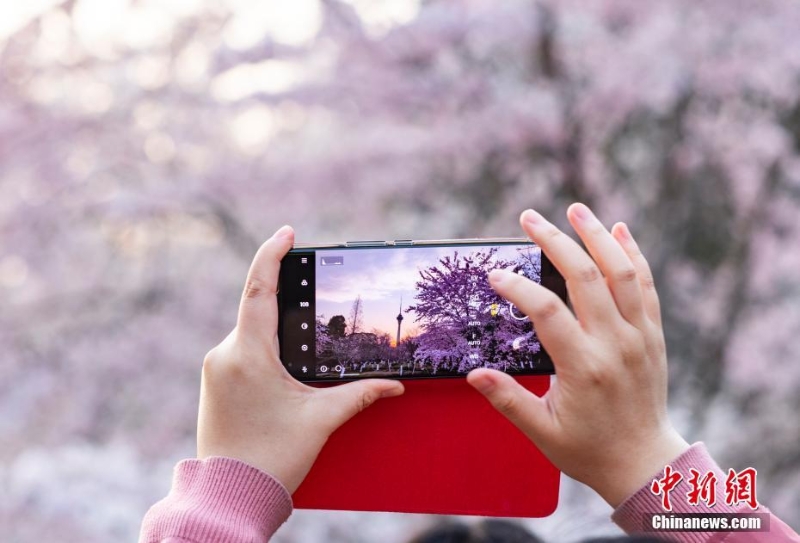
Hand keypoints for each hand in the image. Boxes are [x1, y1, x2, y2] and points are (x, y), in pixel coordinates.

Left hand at [197, 226, 403, 492]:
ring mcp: (215, 369)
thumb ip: (359, 394)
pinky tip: (285, 364)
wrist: (229, 495)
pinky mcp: (214, 383)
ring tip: (304, 337)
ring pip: (248, 331)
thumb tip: (394, 385)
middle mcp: (224, 355)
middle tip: (309, 286)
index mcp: (248, 354)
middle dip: (283, 298)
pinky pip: (240, 350)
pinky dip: (263, 346)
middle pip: (256, 309)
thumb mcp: (320, 419)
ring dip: (276, 328)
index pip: (258, 290)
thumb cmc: (272, 457)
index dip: (272, 254)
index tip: (288, 232)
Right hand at [467, 204, 688, 506]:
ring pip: (621, 272)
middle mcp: (615, 345)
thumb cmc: (588, 450)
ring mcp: (639, 337)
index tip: (495, 276)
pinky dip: (633, 254)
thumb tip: (473, 374)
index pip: (547, 311)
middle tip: (529, 217)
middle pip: (586, 277)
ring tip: (575, 209)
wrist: (646, 463)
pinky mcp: (653, 335)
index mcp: (583, 368)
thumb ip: (508, 400)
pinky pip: (645, 285)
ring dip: (597, 236)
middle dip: (555, 241)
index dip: (518, 288)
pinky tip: (619, 230)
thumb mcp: (542, 432)